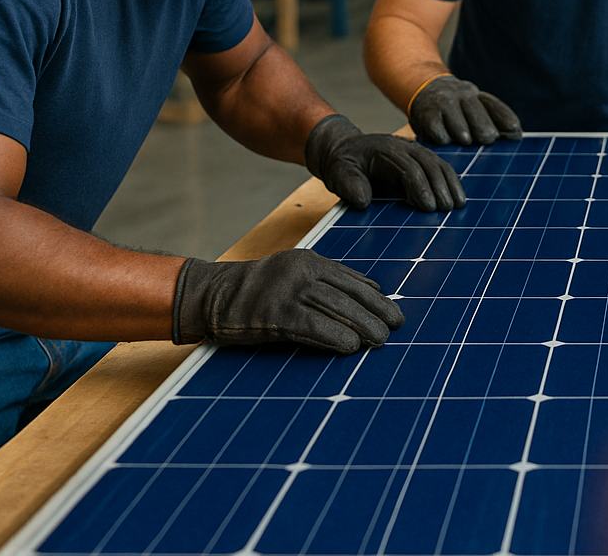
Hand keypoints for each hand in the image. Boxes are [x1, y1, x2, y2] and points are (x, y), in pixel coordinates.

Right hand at [173, 249, 405, 353]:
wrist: (212, 295)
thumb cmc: (257, 290)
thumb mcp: (294, 274)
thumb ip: (328, 281)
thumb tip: (371, 290)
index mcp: (311, 260)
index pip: (352, 279)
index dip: (376, 297)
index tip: (394, 312)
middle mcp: (303, 271)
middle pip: (349, 294)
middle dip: (376, 311)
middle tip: (396, 327)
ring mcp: (288, 291)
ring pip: (337, 309)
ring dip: (363, 326)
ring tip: (381, 340)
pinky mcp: (275, 313)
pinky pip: (313, 326)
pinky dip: (335, 336)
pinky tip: (351, 347)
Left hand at [305, 114, 465, 210]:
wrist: (346, 150)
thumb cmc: (343, 164)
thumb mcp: (338, 173)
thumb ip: (350, 185)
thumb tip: (364, 201)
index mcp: (386, 149)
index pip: (409, 168)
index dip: (420, 187)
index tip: (428, 207)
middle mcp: (404, 147)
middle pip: (429, 164)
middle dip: (440, 187)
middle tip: (447, 209)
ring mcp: (414, 150)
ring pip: (438, 164)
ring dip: (450, 183)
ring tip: (458, 204)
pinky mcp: (419, 159)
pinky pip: (439, 167)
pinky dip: (450, 180)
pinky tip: (457, 195)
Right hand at [407, 74, 521, 146]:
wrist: (422, 88)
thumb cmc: (456, 108)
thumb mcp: (474, 106)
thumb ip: (495, 120)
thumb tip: (517, 135)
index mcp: (477, 96)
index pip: (495, 108)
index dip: (506, 121)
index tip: (515, 132)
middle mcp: (462, 96)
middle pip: (479, 120)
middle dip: (485, 132)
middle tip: (487, 139)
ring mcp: (444, 104)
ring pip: (460, 129)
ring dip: (464, 137)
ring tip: (465, 140)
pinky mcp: (427, 115)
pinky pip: (439, 134)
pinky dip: (443, 140)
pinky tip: (444, 139)